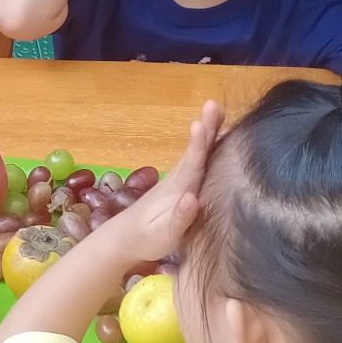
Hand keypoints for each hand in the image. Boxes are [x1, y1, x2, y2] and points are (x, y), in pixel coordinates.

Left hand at [95, 100, 222, 262]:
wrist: (125, 238)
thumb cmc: (147, 239)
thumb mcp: (165, 235)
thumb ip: (179, 218)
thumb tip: (192, 198)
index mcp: (177, 190)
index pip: (191, 164)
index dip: (198, 145)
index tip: (201, 123)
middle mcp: (178, 179)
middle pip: (195, 150)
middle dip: (206, 128)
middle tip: (214, 104)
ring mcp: (178, 179)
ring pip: (196, 152)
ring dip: (207, 131)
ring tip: (216, 111)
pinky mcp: (179, 183)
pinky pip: (196, 159)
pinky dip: (206, 145)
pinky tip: (214, 136)